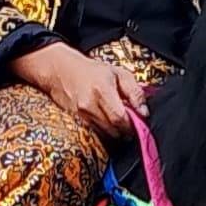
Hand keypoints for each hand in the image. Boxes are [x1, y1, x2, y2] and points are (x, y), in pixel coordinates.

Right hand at [11, 41, 148, 137]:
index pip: (120, 118)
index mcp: (102, 90)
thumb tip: (144, 112)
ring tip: (119, 119)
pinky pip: (97, 132)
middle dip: (126, 129)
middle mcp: (89, 104)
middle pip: (114, 129)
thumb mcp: (118, 73)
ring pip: (106, 134)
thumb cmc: (92, 71)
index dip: (132, 124)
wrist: (61, 72)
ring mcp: (81, 115)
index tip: (138, 121)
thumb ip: (134, 92)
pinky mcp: (77, 121)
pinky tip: (107, 120)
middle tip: (131, 121)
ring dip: (116, 131)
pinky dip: (106, 130)